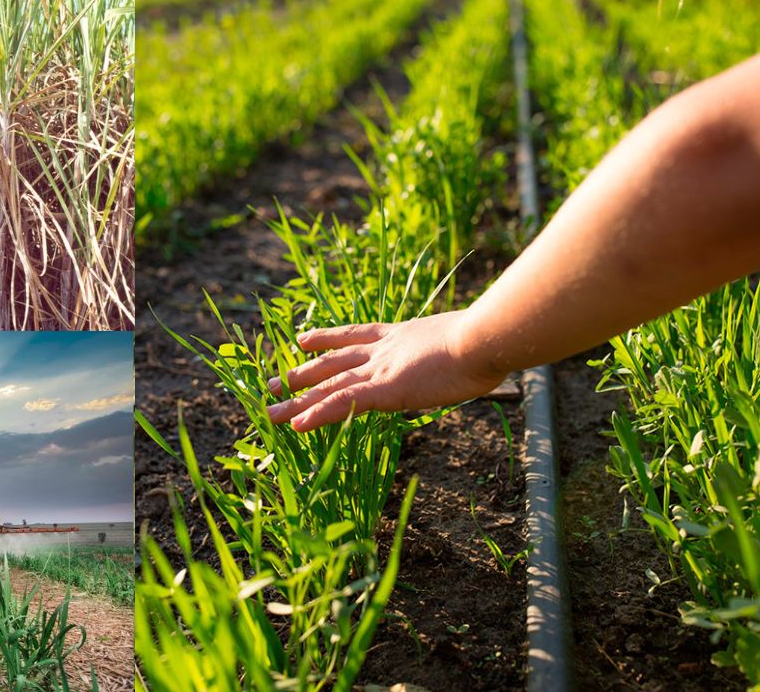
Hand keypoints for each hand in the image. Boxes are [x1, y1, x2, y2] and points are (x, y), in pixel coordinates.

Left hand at [265, 311, 506, 431]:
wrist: (487, 336)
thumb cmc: (490, 339)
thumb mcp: (467, 342)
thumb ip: (458, 350)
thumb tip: (477, 357)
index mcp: (401, 335)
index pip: (356, 335)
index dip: (327, 338)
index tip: (303, 339)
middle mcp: (384, 349)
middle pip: (332, 362)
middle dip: (303, 372)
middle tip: (274, 380)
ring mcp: (382, 369)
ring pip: (328, 386)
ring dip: (297, 400)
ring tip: (268, 410)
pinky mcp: (385, 389)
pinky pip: (342, 403)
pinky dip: (317, 414)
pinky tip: (295, 425)